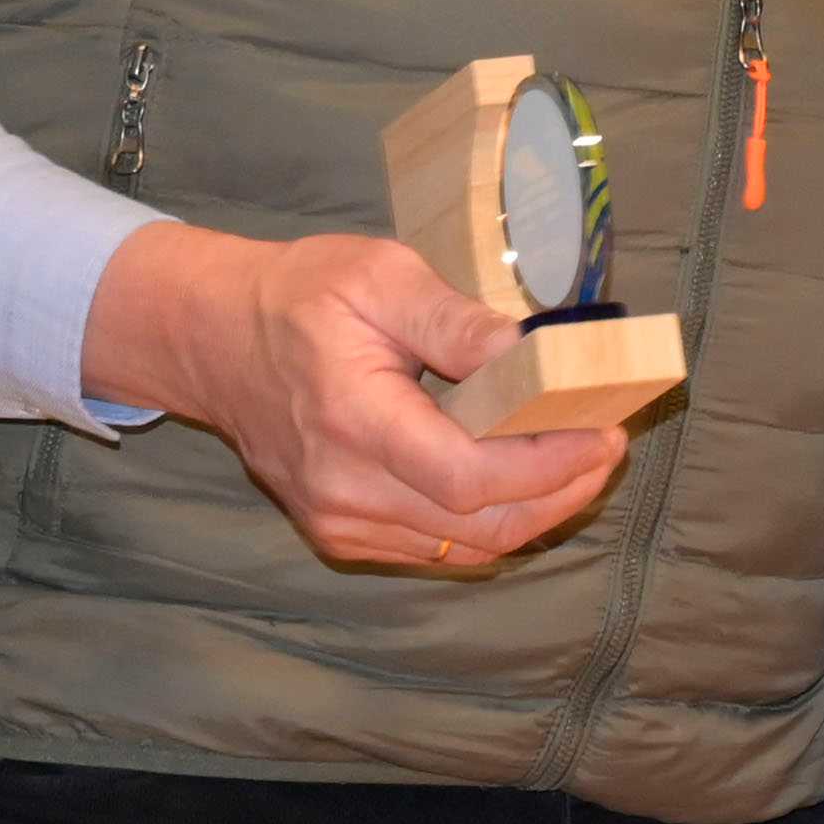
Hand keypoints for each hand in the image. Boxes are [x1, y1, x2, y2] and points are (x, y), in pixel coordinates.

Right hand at [80, 220, 629, 573]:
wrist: (213, 338)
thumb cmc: (299, 295)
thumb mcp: (380, 276)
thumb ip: (457, 322)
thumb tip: (537, 352)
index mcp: (353, 421)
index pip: (469, 478)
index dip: (550, 465)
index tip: (606, 431)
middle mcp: (343, 490)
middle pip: (479, 525)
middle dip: (561, 491)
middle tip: (610, 444)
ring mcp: (339, 522)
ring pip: (464, 547)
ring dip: (536, 511)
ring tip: (581, 459)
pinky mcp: (341, 534)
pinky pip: (436, 548)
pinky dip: (491, 522)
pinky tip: (524, 479)